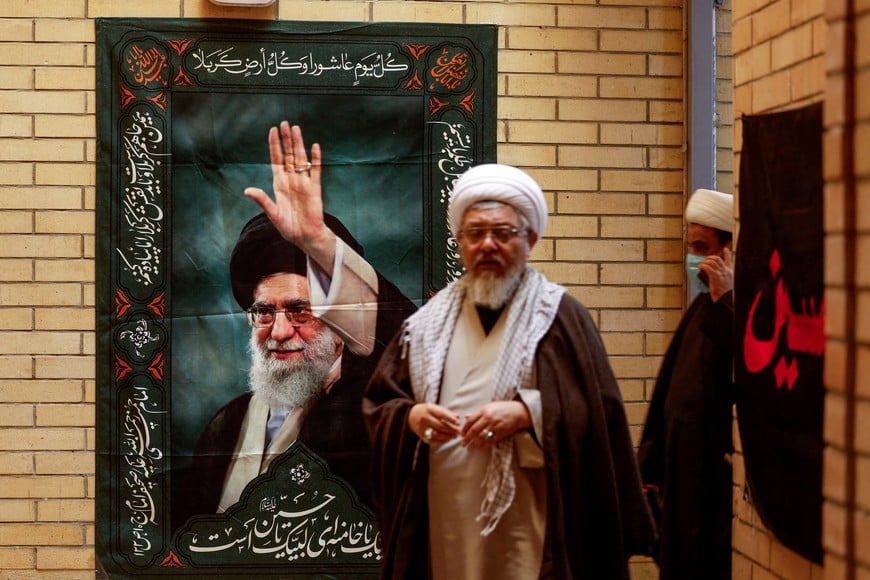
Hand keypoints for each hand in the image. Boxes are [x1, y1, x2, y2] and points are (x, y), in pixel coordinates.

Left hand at [244, 122, 335, 271]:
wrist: (305, 237)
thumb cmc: (288, 227)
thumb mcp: (272, 214)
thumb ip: (262, 200)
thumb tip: (248, 190)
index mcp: (279, 183)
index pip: (276, 159)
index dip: (274, 145)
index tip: (273, 131)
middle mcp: (291, 180)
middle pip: (289, 155)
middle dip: (286, 139)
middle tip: (285, 123)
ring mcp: (304, 182)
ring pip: (301, 159)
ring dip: (299, 144)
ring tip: (296, 129)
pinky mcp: (315, 188)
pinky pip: (316, 170)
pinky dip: (316, 159)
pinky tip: (315, 147)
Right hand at [408, 403, 460, 444]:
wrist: (410, 415)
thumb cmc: (426, 410)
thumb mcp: (434, 407)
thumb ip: (446, 412)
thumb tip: (458, 417)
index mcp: (429, 409)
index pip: (441, 414)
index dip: (450, 419)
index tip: (458, 423)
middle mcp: (425, 418)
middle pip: (440, 425)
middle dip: (451, 429)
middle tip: (459, 431)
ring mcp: (422, 427)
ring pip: (436, 434)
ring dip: (447, 436)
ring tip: (454, 436)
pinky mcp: (420, 435)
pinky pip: (432, 440)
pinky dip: (440, 442)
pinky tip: (447, 440)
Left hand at [461, 401, 531, 450]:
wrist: (518, 412)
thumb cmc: (502, 408)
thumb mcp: (489, 406)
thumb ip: (477, 413)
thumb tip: (466, 418)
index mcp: (484, 410)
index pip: (471, 420)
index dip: (464, 428)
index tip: (461, 434)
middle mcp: (489, 418)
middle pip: (474, 430)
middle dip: (467, 438)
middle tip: (462, 444)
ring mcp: (495, 426)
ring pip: (481, 437)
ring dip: (474, 444)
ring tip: (469, 449)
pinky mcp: (501, 433)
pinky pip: (490, 441)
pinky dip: (484, 446)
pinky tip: (479, 449)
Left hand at [698, 247, 733, 301]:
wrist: (727, 298)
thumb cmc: (726, 293)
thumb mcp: (729, 283)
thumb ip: (724, 278)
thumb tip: (716, 276)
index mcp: (730, 272)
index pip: (729, 260)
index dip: (727, 253)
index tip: (725, 249)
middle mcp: (725, 271)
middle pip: (717, 258)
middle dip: (710, 257)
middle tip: (706, 260)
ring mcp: (720, 273)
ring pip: (712, 261)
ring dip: (705, 261)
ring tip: (702, 264)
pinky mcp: (715, 276)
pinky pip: (707, 267)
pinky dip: (703, 266)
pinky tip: (700, 267)